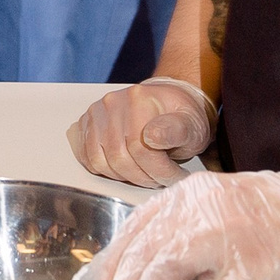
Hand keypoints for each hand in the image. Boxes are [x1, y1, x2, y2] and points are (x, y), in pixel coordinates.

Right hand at [68, 78, 216, 188]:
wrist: (169, 101)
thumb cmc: (181, 116)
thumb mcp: (191, 124)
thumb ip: (176, 130)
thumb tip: (152, 137)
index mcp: (140, 99)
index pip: (142, 150)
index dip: (160, 171)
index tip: (175, 176)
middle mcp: (114, 102)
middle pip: (120, 157)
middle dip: (144, 177)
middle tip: (162, 179)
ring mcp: (98, 112)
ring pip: (102, 160)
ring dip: (125, 176)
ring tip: (146, 174)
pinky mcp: (88, 121)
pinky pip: (88, 155)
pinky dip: (105, 170)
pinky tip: (125, 169)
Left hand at [71, 163, 279, 279]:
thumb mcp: (220, 209)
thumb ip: (184, 230)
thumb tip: (148, 269)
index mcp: (191, 195)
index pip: (138, 227)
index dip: (113, 260)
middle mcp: (204, 209)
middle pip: (146, 249)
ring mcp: (231, 235)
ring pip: (171, 266)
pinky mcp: (259, 265)